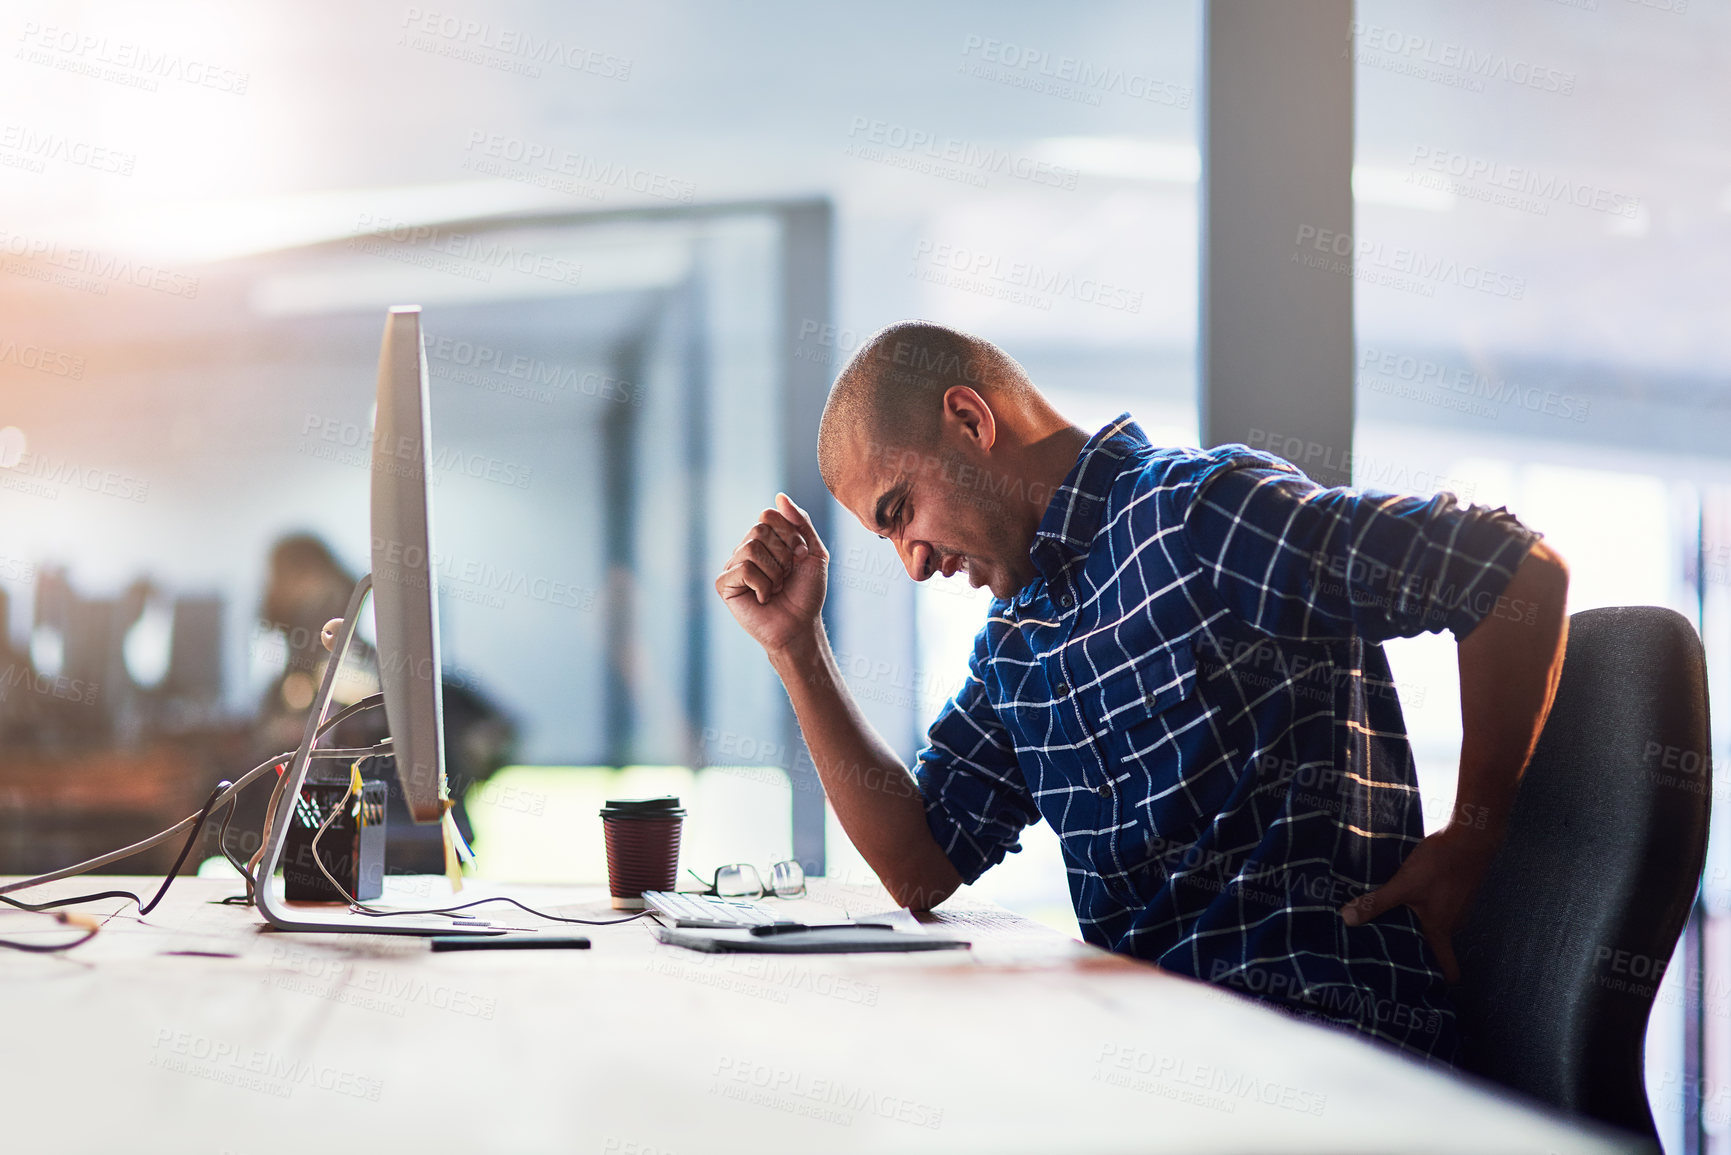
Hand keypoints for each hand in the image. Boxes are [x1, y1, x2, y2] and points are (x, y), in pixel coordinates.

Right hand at [715, 493, 828, 656]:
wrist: (801, 626)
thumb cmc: (807, 593)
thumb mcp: (814, 553)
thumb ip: (800, 522)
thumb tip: (779, 496)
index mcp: (764, 539)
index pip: (768, 515)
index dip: (790, 535)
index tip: (800, 556)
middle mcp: (745, 548)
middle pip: (759, 530)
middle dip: (783, 555)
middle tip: (787, 576)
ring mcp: (733, 565)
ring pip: (751, 549)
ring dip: (774, 572)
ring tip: (776, 588)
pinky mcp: (724, 584)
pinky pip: (743, 569)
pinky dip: (762, 585)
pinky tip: (764, 598)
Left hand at [1338, 824, 1499, 983]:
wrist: (1471, 836)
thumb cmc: (1440, 865)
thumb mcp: (1403, 884)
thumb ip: (1376, 903)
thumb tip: (1346, 919)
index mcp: (1441, 930)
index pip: (1449, 969)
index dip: (1436, 981)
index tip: (1416, 986)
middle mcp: (1453, 923)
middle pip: (1435, 947)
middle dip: (1414, 951)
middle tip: (1385, 951)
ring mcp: (1457, 906)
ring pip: (1434, 925)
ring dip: (1415, 926)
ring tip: (1386, 923)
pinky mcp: (1455, 889)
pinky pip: (1436, 907)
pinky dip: (1421, 907)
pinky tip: (1402, 897)